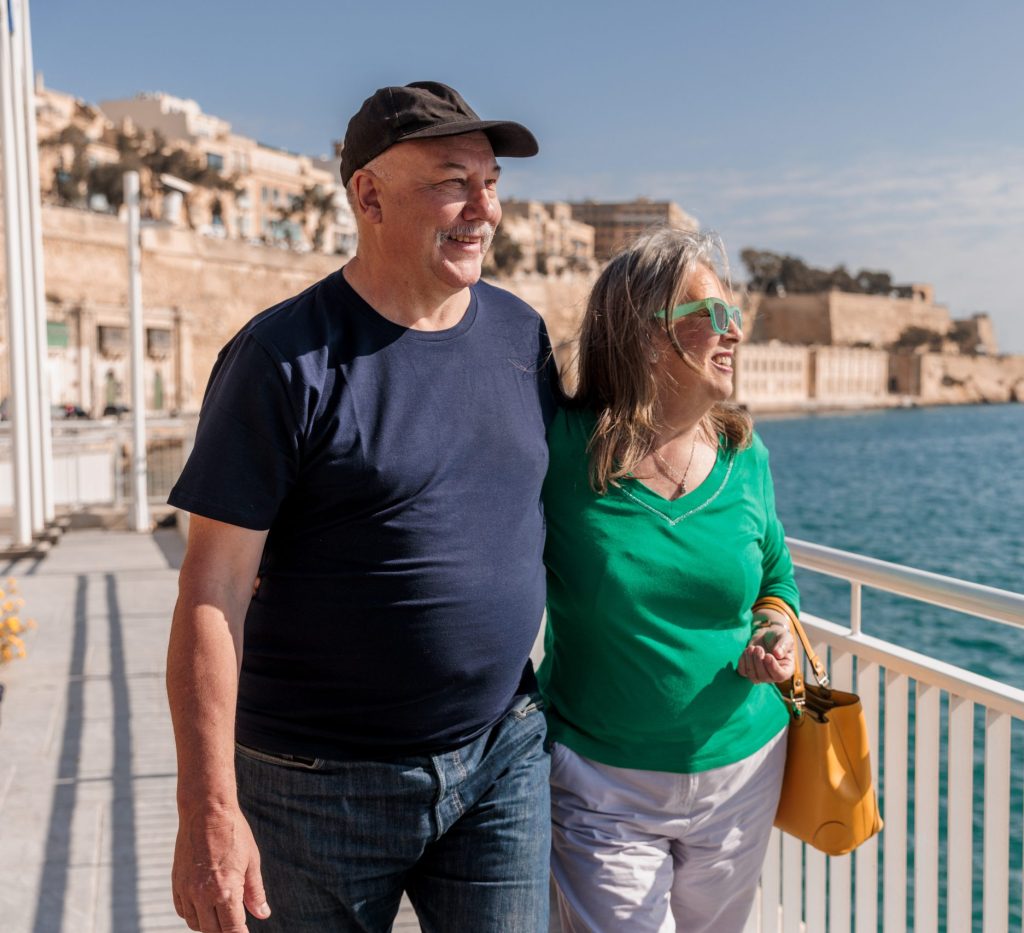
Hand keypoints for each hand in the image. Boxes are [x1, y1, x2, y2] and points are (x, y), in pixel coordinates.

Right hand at [172, 805, 269, 931]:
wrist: (206, 811)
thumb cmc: (234, 833)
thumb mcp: (252, 861)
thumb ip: (255, 892)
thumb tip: (263, 914)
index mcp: (226, 890)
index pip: (232, 929)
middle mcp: (203, 894)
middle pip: (213, 930)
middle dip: (225, 931)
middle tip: (235, 925)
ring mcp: (187, 889)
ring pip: (195, 923)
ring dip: (208, 925)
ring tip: (220, 917)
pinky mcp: (176, 882)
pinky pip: (182, 910)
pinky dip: (192, 914)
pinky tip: (203, 908)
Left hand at [738, 612, 794, 683]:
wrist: (766, 635)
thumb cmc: (778, 637)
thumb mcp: (785, 637)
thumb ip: (784, 645)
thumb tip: (778, 654)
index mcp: (786, 669)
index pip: (780, 676)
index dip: (773, 668)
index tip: (768, 655)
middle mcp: (774, 675)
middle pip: (764, 677)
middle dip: (759, 661)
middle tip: (758, 648)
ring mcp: (761, 675)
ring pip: (753, 677)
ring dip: (750, 662)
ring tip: (751, 648)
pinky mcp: (749, 670)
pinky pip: (743, 672)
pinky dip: (742, 662)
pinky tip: (746, 651)